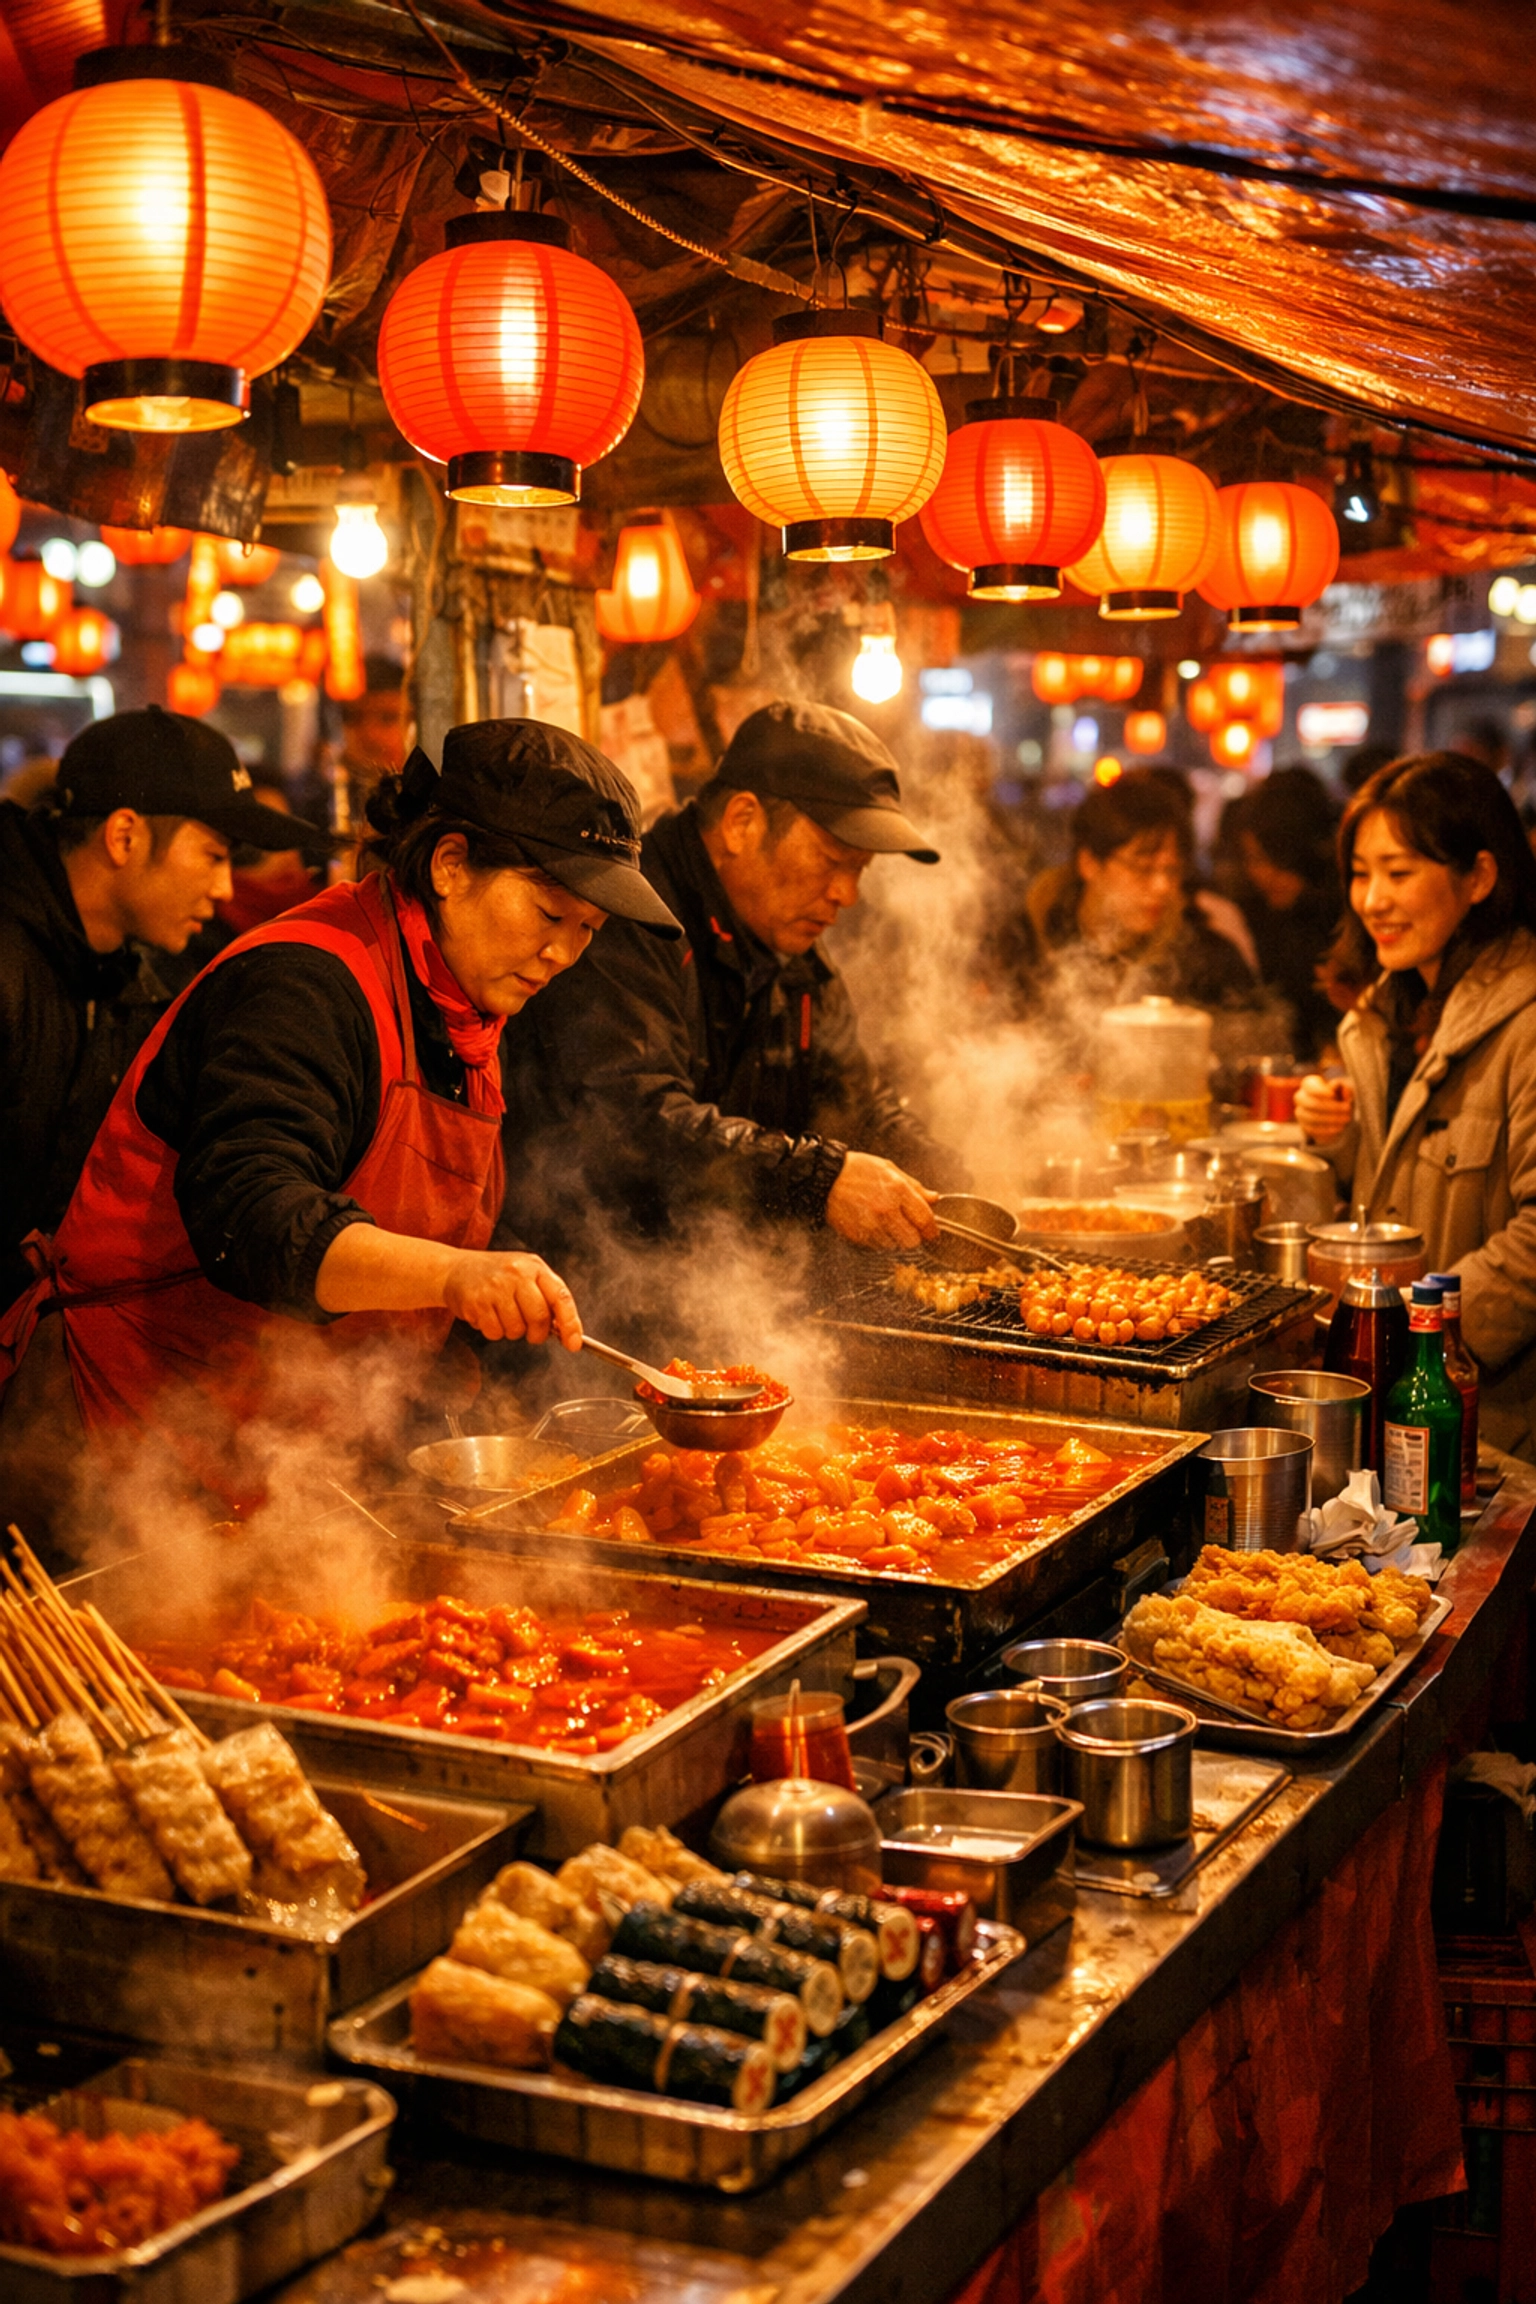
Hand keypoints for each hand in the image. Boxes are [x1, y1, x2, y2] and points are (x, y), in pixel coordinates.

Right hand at [441, 1250, 583, 1347]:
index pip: (561, 1297)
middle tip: (531, 1333)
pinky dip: (493, 1331)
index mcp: (535, 1267)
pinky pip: (494, 1332)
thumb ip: (547, 1297)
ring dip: (512, 1331)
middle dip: (537, 1333)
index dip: (570, 1324)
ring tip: (502, 1315)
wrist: (455, 1269)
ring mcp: (495, 1286)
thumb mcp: (526, 1275)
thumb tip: (566, 1330)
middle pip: (539, 1317)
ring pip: (516, 1329)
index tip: (573, 1344)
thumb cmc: (497, 1276)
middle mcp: (516, 1273)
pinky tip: (487, 1315)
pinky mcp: (476, 1301)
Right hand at [825, 1153, 938, 1249]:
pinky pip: (876, 1247)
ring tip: (885, 1224)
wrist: (825, 1178)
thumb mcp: (889, 1169)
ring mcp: (871, 1225)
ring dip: (894, 1239)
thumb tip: (934, 1199)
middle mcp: (886, 1210)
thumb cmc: (856, 1170)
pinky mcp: (858, 1235)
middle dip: (913, 1236)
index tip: (932, 1233)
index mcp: (898, 1190)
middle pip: (912, 1240)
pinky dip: (878, 1240)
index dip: (931, 1230)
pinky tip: (871, 1225)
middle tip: (908, 1229)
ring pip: (894, 1246)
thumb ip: (914, 1186)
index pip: (925, 1219)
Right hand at [1295, 1073, 1354, 1143]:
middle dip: (1331, 1107)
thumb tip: (1335, 1085)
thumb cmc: (1340, 1098)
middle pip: (1310, 1103)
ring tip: (1346, 1119)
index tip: (1333, 1095)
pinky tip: (1339, 1128)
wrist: (1337, 1115)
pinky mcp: (1304, 1126)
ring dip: (1331, 1119)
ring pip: (1312, 1117)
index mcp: (1309, 1084)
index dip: (1320, 1091)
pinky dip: (1328, 1129)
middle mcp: (1301, 1097)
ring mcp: (1301, 1113)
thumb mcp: (1344, 1091)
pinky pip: (1313, 1129)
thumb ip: (1341, 1088)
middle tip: (1347, 1109)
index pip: (1309, 1086)